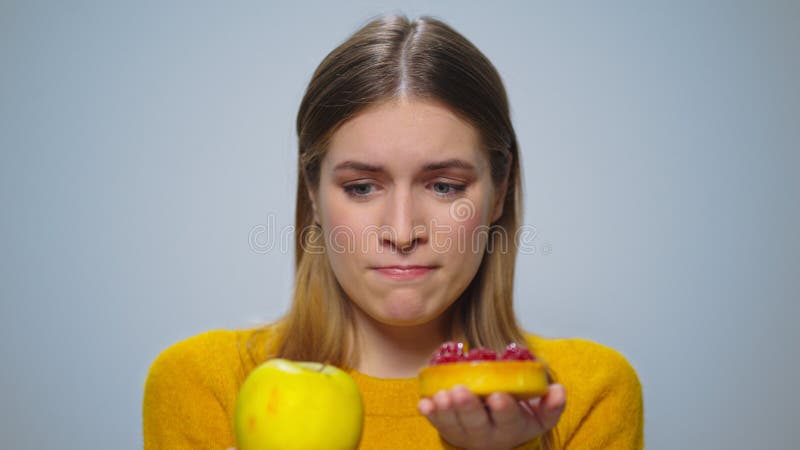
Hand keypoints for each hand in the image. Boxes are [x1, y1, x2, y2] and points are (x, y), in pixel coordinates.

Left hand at [417, 384, 565, 449]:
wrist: (497, 435)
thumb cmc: (518, 416)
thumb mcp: (540, 415)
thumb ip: (551, 404)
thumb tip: (558, 390)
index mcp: (513, 427)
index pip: (509, 419)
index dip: (504, 408)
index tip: (498, 395)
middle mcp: (488, 435)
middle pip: (476, 424)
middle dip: (468, 407)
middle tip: (460, 391)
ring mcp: (465, 434)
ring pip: (454, 425)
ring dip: (446, 411)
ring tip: (441, 396)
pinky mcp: (448, 430)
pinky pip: (437, 423)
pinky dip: (430, 414)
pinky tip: (424, 403)